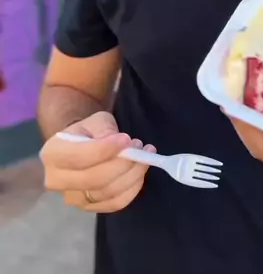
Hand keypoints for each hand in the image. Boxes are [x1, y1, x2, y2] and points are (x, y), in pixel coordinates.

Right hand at [40, 111, 156, 212]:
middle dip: (124, 163)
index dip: (106, 150)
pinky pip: (115, 203)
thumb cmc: (87, 131)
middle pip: (95, 179)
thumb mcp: (95, 121)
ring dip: (132, 174)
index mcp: (52, 154)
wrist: (79, 147)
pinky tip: (140, 173)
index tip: (127, 139)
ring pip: (107, 193)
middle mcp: (56, 181)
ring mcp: (72, 198)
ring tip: (144, 155)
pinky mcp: (88, 208)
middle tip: (140, 147)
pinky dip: (132, 189)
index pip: (80, 157)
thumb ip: (105, 130)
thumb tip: (122, 146)